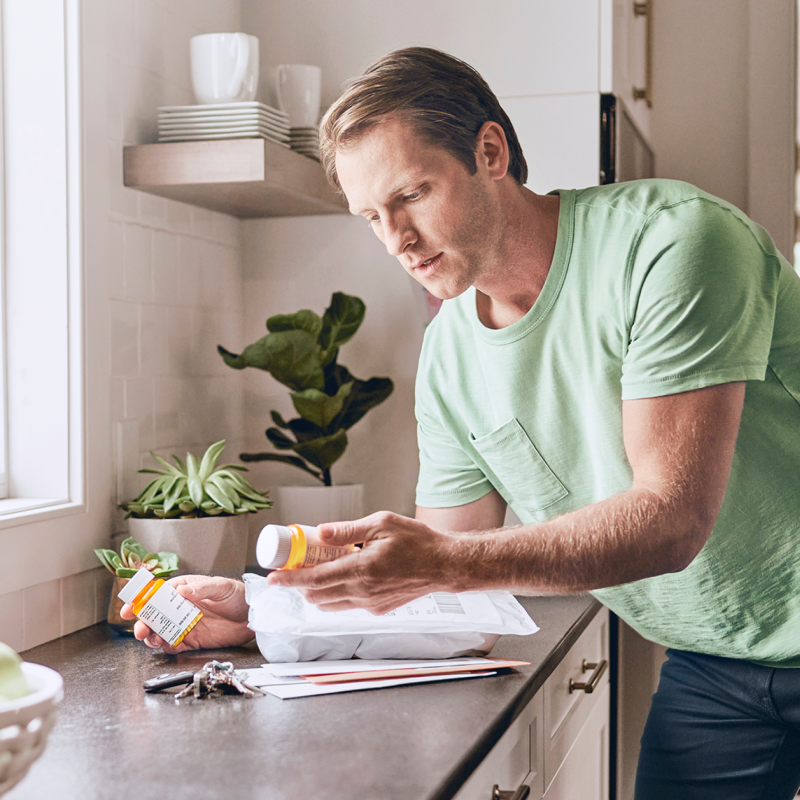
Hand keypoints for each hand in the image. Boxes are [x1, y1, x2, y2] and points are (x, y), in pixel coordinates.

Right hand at [119, 574, 253, 653]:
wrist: (252, 615)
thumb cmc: (238, 595)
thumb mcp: (221, 587)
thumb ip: (201, 589)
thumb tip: (181, 590)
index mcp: (185, 590)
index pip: (158, 593)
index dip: (142, 600)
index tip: (130, 607)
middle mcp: (182, 608)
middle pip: (155, 615)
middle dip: (143, 622)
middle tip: (139, 629)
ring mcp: (186, 625)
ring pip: (161, 631)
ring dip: (151, 635)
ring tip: (150, 638)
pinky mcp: (193, 640)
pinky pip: (174, 645)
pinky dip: (166, 647)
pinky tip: (165, 645)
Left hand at [265, 511, 462, 614]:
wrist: (444, 565)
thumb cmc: (418, 542)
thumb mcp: (382, 524)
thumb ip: (348, 530)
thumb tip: (321, 531)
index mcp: (361, 569)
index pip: (314, 580)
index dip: (289, 580)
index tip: (273, 577)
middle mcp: (362, 592)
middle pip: (316, 596)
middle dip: (300, 584)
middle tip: (295, 566)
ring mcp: (370, 604)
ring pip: (329, 604)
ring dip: (316, 591)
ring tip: (317, 569)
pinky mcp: (377, 609)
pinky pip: (346, 605)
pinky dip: (335, 595)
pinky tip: (341, 576)